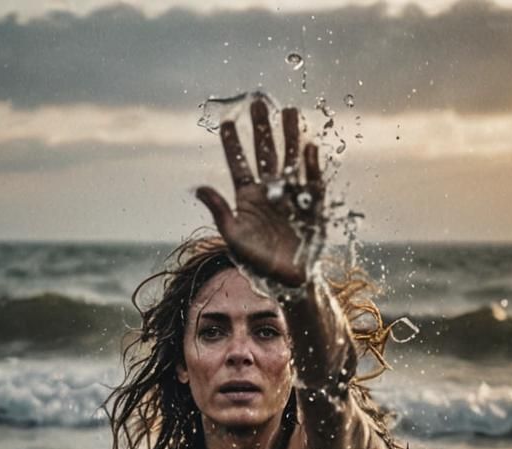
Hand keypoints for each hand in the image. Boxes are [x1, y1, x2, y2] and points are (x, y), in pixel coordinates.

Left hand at [196, 99, 324, 287]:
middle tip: (259, 102)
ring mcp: (292, 196)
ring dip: (290, 136)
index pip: (239, 165)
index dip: (233, 145)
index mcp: (248, 199)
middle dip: (263, 129)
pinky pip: (312, 182)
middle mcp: (270, 192)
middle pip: (266, 154)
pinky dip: (311, 166)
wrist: (288, 283)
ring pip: (290, 160)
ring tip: (290, 111)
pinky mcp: (313, 207)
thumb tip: (198, 187)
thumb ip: (219, 211)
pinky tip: (308, 146)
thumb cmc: (258, 264)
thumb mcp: (233, 238)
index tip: (227, 122)